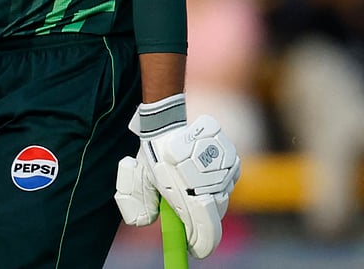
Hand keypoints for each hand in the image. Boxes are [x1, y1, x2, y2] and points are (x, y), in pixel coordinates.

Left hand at [114, 95, 240, 258]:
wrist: (165, 122)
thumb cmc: (152, 153)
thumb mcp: (139, 181)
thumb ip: (143, 204)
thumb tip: (151, 223)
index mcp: (189, 192)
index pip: (205, 231)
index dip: (201, 245)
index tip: (194, 250)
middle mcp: (211, 184)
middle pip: (215, 216)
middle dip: (202, 221)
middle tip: (189, 218)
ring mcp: (224, 171)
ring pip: (222, 197)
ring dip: (210, 198)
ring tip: (191, 185)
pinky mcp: (233, 159)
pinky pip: (228, 181)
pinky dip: (217, 183)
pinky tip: (201, 173)